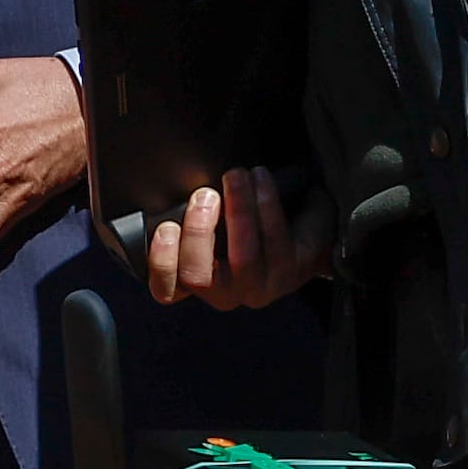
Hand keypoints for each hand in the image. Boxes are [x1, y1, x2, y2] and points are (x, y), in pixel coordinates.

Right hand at [141, 167, 332, 309]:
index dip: (161, 262)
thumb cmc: (252, 220)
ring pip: (242, 258)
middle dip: (198, 231)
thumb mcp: (215, 215)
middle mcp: (226, 292)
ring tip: (237, 176)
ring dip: (238, 211)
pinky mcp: (289, 272)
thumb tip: (176, 187)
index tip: (166, 227)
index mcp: (199, 279)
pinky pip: (274, 239)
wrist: (306, 225)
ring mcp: (258, 286)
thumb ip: (190, 212)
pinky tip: (261, 179)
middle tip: (205, 195)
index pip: (167, 289)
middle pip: (198, 276)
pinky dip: (265, 203)